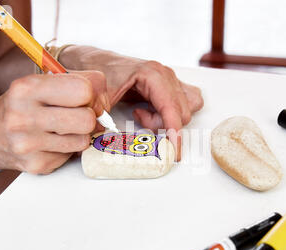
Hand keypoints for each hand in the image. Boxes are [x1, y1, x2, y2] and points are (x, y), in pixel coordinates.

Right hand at [0, 73, 97, 173]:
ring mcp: (28, 144)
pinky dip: (67, 150)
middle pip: (87, 119)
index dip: (89, 94)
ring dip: (79, 135)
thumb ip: (81, 83)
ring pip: (83, 140)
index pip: (83, 89)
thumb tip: (105, 107)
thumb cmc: (23, 106)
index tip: (81, 98)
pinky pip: (72, 157)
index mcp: (26, 88)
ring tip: (61, 130)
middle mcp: (23, 116)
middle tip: (75, 116)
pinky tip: (50, 144)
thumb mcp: (44, 82)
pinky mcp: (36, 165)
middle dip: (87, 117)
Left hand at [59, 46, 203, 160]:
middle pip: (181, 113)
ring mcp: (171, 80)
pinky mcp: (171, 86)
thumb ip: (105, 116)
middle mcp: (166, 75)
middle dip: (160, 125)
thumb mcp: (100, 95)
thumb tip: (109, 136)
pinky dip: (174, 114)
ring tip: (144, 114)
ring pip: (185, 110)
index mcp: (152, 74)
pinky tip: (154, 111)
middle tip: (137, 118)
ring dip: (167, 119)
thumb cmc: (100, 73)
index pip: (172, 109)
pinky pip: (188, 103)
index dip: (174, 133)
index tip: (173, 151)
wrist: (97, 61)